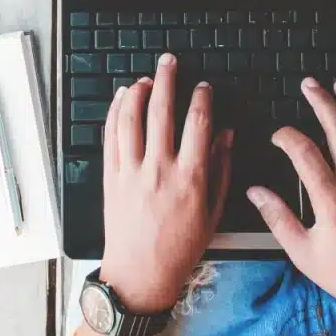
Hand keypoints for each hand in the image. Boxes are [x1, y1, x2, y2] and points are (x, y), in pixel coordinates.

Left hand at [98, 56, 232, 312]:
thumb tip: (225, 134)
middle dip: (166, 80)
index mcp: (190, 179)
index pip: (197, 124)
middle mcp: (159, 171)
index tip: (203, 87)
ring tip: (144, 78)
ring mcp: (131, 172)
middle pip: (161, 112)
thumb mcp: (212, 212)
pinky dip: (115, 113)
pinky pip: (111, 136)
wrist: (141, 273)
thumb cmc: (180, 248)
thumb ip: (220, 169)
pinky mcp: (110, 177)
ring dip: (137, 92)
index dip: (201, 99)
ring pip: (131, 119)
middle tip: (169, 62)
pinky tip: (121, 99)